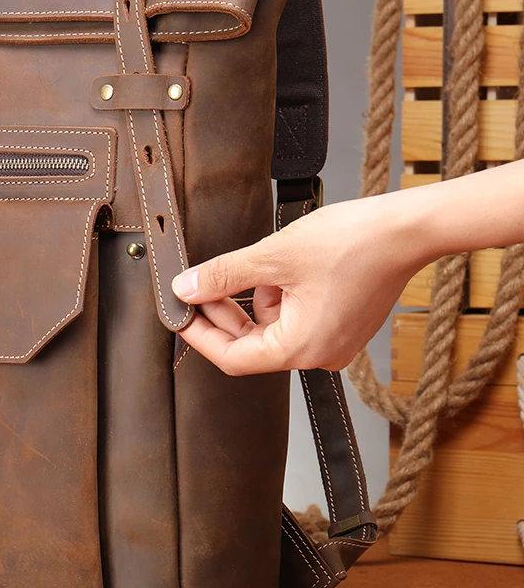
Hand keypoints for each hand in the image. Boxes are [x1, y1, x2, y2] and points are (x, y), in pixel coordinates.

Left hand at [170, 194, 426, 374]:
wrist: (408, 229)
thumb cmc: (353, 243)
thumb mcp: (272, 257)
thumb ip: (223, 276)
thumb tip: (187, 288)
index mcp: (301, 349)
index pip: (232, 359)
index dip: (200, 336)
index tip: (180, 315)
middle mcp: (320, 355)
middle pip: (252, 345)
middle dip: (225, 312)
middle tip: (202, 283)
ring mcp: (335, 342)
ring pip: (274, 327)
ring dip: (256, 298)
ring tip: (262, 263)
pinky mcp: (345, 325)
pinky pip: (297, 318)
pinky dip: (281, 296)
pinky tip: (284, 267)